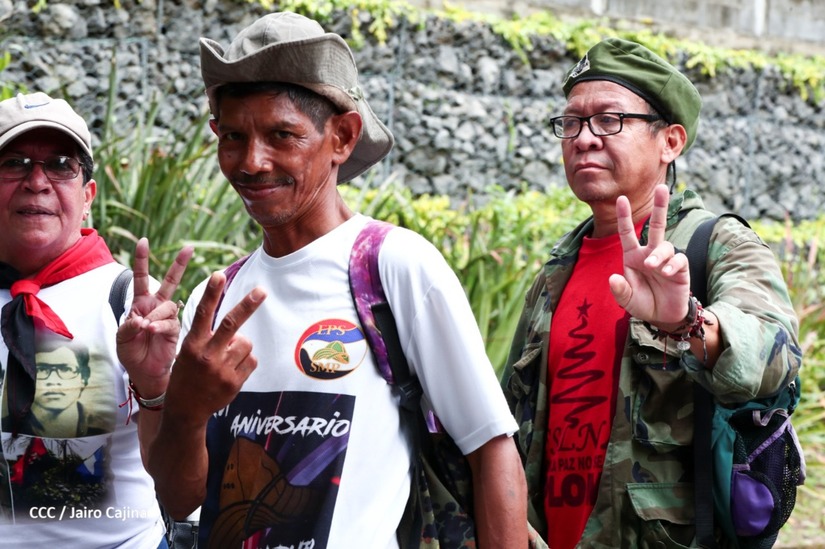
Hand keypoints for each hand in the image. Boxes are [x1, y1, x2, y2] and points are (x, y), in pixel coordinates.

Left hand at [116, 238, 192, 396]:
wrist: (145, 372)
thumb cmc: (131, 353)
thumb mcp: (122, 339)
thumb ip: (129, 326)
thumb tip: (143, 319)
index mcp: (140, 304)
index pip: (141, 278)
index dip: (142, 260)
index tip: (143, 241)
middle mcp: (156, 307)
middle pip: (169, 281)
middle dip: (179, 265)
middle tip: (189, 248)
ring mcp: (167, 317)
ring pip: (167, 305)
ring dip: (155, 315)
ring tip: (146, 329)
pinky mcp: (174, 329)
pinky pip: (169, 321)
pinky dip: (159, 325)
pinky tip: (151, 331)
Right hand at [165, 272, 265, 422]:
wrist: (185, 411)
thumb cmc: (187, 375)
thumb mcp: (188, 353)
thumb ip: (209, 339)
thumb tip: (238, 330)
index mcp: (192, 345)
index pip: (203, 314)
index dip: (211, 293)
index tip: (218, 275)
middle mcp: (207, 355)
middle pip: (231, 324)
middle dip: (247, 305)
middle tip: (262, 290)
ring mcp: (221, 370)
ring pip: (246, 343)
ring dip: (241, 347)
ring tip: (226, 359)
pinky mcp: (234, 383)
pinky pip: (251, 361)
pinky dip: (245, 362)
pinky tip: (231, 372)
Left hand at [608, 184, 690, 329]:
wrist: (662, 317)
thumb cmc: (642, 303)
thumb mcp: (626, 299)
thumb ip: (619, 290)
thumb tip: (613, 278)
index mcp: (632, 256)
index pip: (627, 233)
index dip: (624, 216)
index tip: (621, 198)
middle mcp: (649, 253)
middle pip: (656, 225)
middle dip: (659, 206)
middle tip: (663, 187)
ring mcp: (666, 260)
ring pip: (665, 245)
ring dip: (658, 254)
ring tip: (653, 267)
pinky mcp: (680, 269)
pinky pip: (679, 259)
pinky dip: (673, 264)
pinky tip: (668, 273)